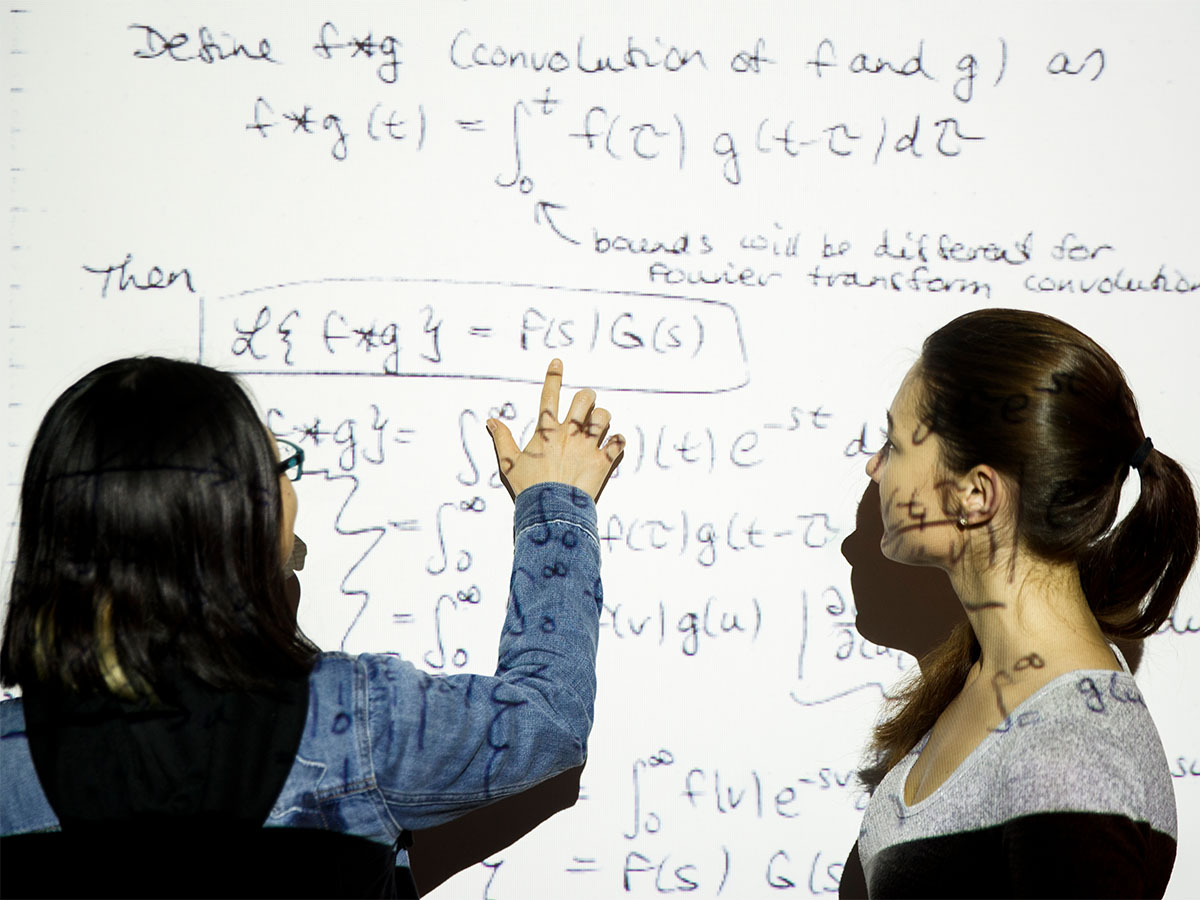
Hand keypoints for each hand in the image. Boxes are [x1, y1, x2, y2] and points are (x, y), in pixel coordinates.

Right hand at [487, 359, 623, 501]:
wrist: (550, 509)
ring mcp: (587, 446)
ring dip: (602, 418)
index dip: (553, 376)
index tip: (558, 362)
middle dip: (587, 398)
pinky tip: (614, 443)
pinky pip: (618, 442)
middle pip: (585, 399)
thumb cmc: (530, 488)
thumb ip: (502, 439)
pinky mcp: (602, 461)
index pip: (549, 396)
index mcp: (547, 431)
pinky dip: (618, 441)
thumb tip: (491, 421)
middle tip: (586, 405)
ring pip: (603, 417)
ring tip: (598, 425)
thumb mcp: (509, 463)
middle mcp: (569, 433)